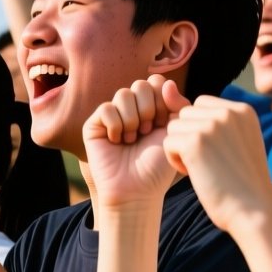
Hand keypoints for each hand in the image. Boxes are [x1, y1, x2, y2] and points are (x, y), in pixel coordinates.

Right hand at [82, 76, 188, 210]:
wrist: (137, 189)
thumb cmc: (157, 165)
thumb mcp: (176, 132)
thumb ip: (177, 104)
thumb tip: (166, 82)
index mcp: (152, 107)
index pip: (157, 82)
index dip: (163, 100)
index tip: (164, 124)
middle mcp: (132, 109)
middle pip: (141, 84)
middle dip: (149, 109)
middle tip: (146, 132)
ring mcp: (112, 115)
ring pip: (123, 94)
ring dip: (132, 119)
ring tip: (132, 139)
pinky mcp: (94, 125)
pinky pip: (106, 108)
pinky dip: (116, 126)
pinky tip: (117, 141)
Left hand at [162, 96, 271, 236]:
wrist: (255, 211)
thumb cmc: (241, 181)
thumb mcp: (234, 141)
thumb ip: (209, 119)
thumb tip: (165, 88)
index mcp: (243, 109)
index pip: (201, 105)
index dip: (199, 129)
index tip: (215, 152)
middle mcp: (228, 111)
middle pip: (184, 114)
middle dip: (188, 138)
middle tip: (208, 162)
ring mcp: (212, 125)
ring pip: (173, 127)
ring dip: (180, 149)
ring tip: (202, 168)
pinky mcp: (195, 142)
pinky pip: (167, 143)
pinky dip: (175, 161)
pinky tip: (194, 174)